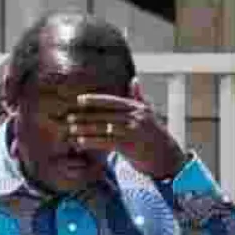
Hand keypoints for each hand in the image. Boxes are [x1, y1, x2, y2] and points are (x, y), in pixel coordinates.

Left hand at [67, 78, 186, 180]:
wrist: (166, 155)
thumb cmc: (152, 133)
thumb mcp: (147, 113)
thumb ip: (138, 97)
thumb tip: (134, 79)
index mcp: (137, 107)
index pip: (112, 101)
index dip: (95, 100)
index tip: (79, 100)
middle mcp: (136, 117)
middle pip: (105, 115)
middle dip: (85, 116)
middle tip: (69, 117)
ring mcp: (133, 131)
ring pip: (104, 129)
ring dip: (85, 130)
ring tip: (71, 130)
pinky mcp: (130, 146)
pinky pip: (107, 143)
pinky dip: (92, 142)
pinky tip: (80, 143)